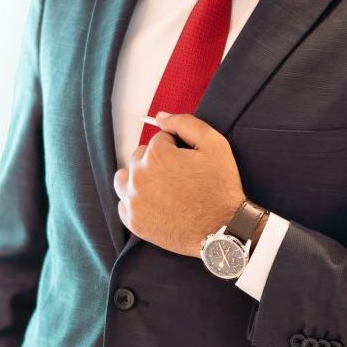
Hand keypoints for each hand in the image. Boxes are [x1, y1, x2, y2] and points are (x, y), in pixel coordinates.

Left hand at [113, 112, 245, 257]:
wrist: (222, 229)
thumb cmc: (220, 186)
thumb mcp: (213, 144)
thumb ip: (185, 123)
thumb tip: (160, 117)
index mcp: (156, 155)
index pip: (160, 138)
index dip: (177, 146)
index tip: (189, 160)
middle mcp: (138, 176)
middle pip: (141, 156)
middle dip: (158, 160)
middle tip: (180, 174)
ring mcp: (133, 201)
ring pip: (125, 178)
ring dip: (140, 177)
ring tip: (162, 186)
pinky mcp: (133, 222)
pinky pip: (123, 203)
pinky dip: (135, 200)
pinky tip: (155, 202)